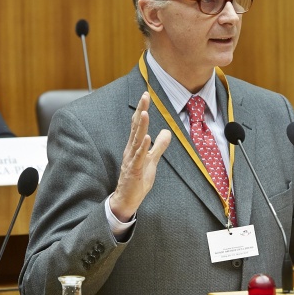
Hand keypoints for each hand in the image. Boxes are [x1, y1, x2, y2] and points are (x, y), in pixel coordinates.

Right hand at [109, 92, 171, 221]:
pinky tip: (147, 138)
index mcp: (134, 147)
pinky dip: (143, 147)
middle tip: (145, 95)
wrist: (127, 199)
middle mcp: (131, 150)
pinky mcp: (134, 171)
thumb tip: (166, 131)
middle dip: (140, 111)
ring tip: (144, 113)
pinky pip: (139, 157)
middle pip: (136, 128)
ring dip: (141, 126)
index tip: (146, 95)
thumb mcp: (152, 161)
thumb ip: (159, 147)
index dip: (142, 110)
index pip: (138, 125)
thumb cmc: (138, 180)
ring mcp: (132, 160)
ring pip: (137, 140)